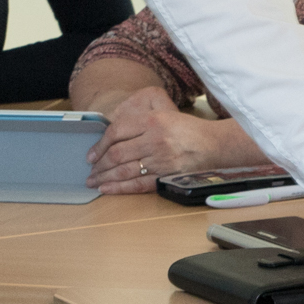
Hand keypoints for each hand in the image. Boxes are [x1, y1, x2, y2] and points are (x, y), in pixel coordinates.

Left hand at [85, 85, 229, 193]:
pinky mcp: (165, 176)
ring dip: (105, 178)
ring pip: (124, 170)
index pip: (116, 132)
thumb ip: (139, 123)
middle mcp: (154, 139)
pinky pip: (137, 184)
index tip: (91, 155)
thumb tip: (111, 136)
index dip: (99, 145)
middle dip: (99, 165)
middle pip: (117, 154)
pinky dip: (119, 188)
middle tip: (89, 172)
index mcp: (151, 120)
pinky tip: (107, 189)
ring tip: (93, 182)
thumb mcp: (164, 115)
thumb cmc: (188, 130)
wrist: (214, 145)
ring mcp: (160, 160)